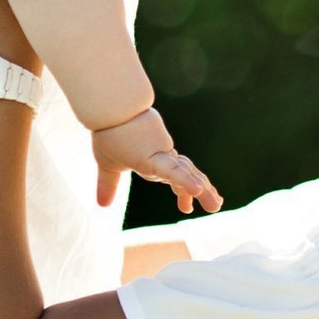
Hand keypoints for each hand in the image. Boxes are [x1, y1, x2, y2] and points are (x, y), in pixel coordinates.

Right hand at [89, 108, 222, 214]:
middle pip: (187, 174)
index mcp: (154, 161)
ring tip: (216, 205)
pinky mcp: (155, 155)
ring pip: (186, 174)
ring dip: (202, 190)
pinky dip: (185, 180)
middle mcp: (163, 158)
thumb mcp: (108, 165)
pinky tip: (197, 190)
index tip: (186, 209)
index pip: (175, 176)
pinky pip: (172, 171)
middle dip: (203, 190)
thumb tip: (102, 205)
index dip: (184, 190)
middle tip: (216, 205)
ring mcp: (162, 155)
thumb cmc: (109, 132)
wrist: (109, 109)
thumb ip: (108, 185)